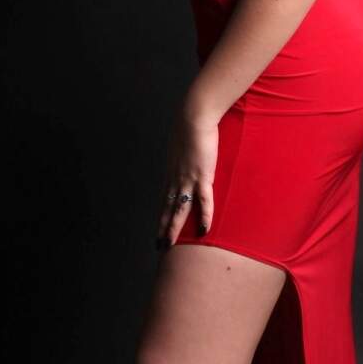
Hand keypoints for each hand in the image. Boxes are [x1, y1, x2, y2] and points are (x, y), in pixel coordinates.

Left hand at [156, 103, 219, 247]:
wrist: (194, 117)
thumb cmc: (189, 126)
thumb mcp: (181, 144)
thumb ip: (182, 156)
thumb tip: (186, 158)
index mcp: (170, 172)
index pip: (164, 200)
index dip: (161, 216)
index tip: (158, 229)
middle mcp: (175, 179)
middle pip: (167, 209)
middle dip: (163, 228)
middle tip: (158, 246)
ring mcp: (187, 179)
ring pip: (179, 210)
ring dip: (173, 228)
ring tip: (169, 244)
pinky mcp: (202, 176)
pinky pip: (203, 201)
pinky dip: (204, 216)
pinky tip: (203, 230)